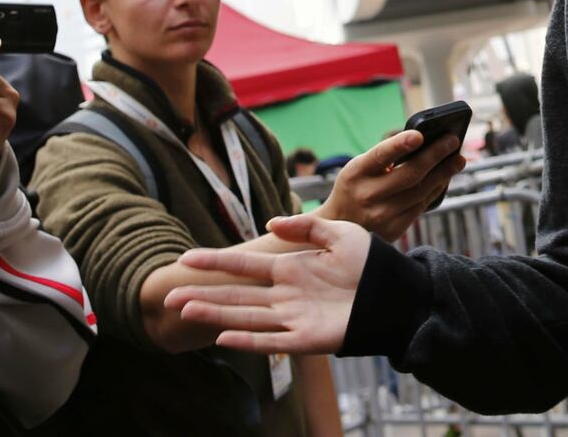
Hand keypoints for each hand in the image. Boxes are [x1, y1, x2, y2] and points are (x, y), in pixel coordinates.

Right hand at [166, 214, 370, 354]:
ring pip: (245, 317)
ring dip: (215, 315)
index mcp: (289, 269)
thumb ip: (306, 227)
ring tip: (186, 311)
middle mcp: (284, 295)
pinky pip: (270, 341)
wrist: (397, 294)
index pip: (244, 266)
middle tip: (169, 294)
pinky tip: (223, 338)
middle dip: (203, 295)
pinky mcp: (306, 339)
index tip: (186, 259)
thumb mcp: (339, 233)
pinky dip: (247, 340)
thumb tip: (271, 225)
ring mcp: (292, 318)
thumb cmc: (371, 263)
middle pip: (235, 295)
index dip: (215, 263)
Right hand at [316, 130, 465, 239]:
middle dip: (436, 156)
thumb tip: (425, 145)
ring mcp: (380, 216)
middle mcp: (366, 195)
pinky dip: (435, 190)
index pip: (380, 156)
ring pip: (420, 192)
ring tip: (457, 160)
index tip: (419, 134)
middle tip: (453, 141)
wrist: (338, 227)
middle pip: (410, 175)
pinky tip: (444, 179)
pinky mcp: (392, 230)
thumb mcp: (358, 170)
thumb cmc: (354, 188)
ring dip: (443, 174)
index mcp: (354, 173)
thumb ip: (384, 158)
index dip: (399, 144)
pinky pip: (420, 207)